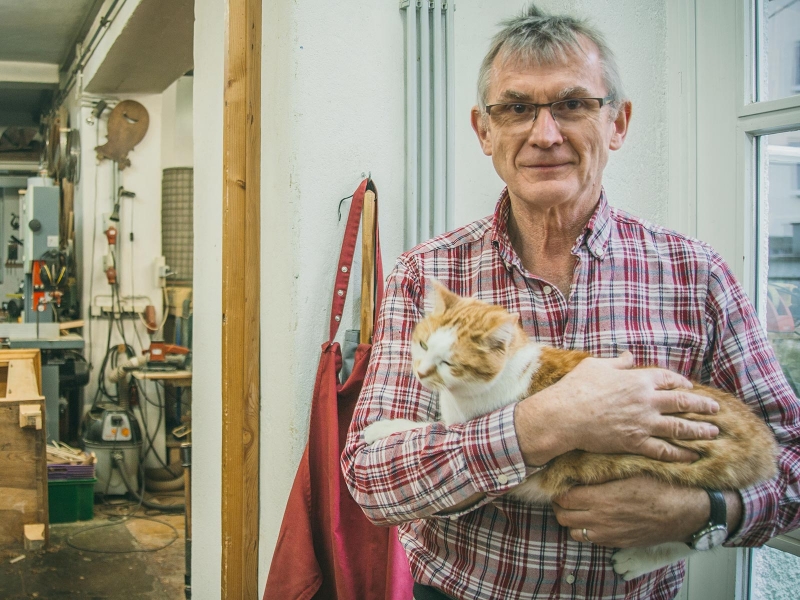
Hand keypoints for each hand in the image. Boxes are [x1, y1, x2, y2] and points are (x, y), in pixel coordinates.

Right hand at [515, 352, 719, 464]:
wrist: (564, 415)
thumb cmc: (576, 388)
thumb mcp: (596, 366)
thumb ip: (617, 362)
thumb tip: (629, 356)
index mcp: (638, 379)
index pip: (668, 379)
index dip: (681, 382)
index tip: (689, 387)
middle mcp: (646, 400)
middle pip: (682, 402)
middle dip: (701, 406)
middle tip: (715, 409)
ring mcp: (643, 423)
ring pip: (680, 427)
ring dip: (699, 430)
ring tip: (713, 432)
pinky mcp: (636, 442)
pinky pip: (665, 450)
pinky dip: (681, 454)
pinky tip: (693, 456)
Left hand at [551, 478, 708, 547]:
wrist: (685, 511)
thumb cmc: (659, 486)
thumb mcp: (630, 470)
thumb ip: (604, 470)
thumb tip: (581, 462)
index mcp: (602, 498)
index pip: (564, 498)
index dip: (558, 490)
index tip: (561, 481)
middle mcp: (601, 519)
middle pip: (563, 516)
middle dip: (560, 504)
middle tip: (564, 493)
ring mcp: (609, 534)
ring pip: (573, 531)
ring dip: (571, 519)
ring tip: (577, 506)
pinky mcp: (618, 543)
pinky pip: (590, 540)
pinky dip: (585, 530)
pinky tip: (592, 518)